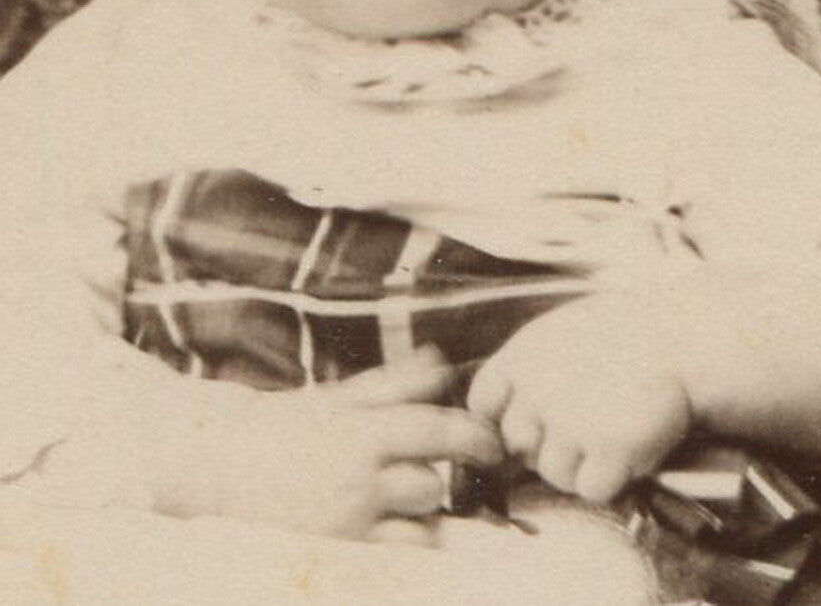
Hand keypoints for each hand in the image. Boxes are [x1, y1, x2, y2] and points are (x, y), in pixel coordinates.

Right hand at [207, 349, 502, 542]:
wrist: (219, 468)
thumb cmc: (287, 429)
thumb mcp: (339, 400)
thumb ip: (393, 384)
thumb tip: (441, 364)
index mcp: (361, 434)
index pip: (438, 433)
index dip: (476, 438)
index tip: (493, 444)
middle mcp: (356, 483)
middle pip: (430, 488)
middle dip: (439, 484)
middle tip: (429, 478)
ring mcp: (345, 528)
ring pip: (418, 534)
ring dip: (421, 523)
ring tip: (400, 511)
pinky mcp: (336, 561)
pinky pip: (393, 566)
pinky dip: (400, 554)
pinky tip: (386, 537)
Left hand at [468, 292, 690, 503]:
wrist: (684, 338)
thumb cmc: (631, 331)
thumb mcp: (565, 330)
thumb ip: (531, 367)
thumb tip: (509, 406)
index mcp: (523, 355)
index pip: (483, 403)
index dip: (505, 415)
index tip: (531, 418)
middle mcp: (538, 392)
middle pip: (519, 445)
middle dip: (546, 443)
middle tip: (585, 425)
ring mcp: (570, 426)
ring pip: (554, 473)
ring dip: (581, 465)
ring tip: (613, 432)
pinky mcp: (607, 453)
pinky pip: (591, 490)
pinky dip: (612, 479)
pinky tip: (629, 448)